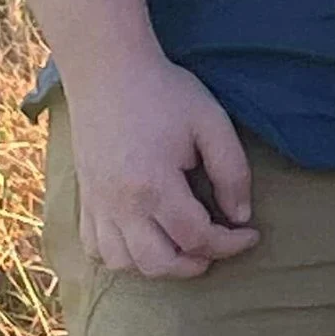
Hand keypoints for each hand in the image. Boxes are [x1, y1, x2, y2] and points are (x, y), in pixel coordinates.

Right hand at [64, 52, 258, 277]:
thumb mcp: (211, 122)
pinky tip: (143, 240)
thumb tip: (241, 215)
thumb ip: (231, 172)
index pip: (197, 237)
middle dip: (195, 263)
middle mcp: (120, 204)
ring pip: (124, 263)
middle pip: (159, 263)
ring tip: (182, 246)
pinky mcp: (85, 199)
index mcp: (154, 185)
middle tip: (217, 245)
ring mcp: (97, 204)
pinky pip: (95, 248)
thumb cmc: (163, 93)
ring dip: (158, 265)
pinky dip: (121, 256)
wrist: (107, 70)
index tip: (250, 234)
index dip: (230, 244)